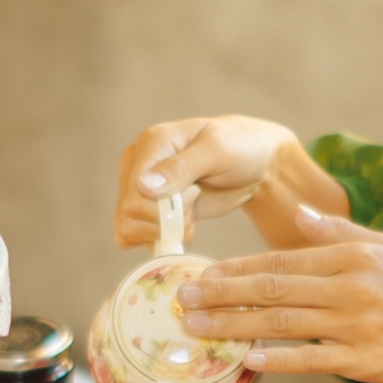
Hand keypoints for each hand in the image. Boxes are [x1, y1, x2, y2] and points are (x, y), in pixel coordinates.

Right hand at [115, 116, 297, 247]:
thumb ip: (182, 167)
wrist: (253, 164)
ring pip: (129, 228)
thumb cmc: (239, 148)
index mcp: (150, 143)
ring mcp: (139, 189)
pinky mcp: (148, 210)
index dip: (162, 206)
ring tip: (191, 213)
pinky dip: (160, 239)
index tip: (194, 193)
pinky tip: (183, 225)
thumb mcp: (218, 151)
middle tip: (195, 199)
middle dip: (168, 218)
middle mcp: (137, 165)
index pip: (134, 189)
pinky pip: (135, 236)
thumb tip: (144, 187)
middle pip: (131, 212)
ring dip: (165, 231)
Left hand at [175, 205, 382, 382]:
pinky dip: (280, 359)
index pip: (281, 260)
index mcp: (350, 257)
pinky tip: (249, 358)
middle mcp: (349, 288)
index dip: (238, 268)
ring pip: (283, 323)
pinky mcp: (362, 360)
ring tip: (200, 328)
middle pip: (273, 289)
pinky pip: (312, 360)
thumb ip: (338, 230)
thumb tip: (301, 212)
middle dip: (223, 293)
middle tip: (185, 299)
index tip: (203, 272)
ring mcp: (355, 325)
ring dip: (236, 325)